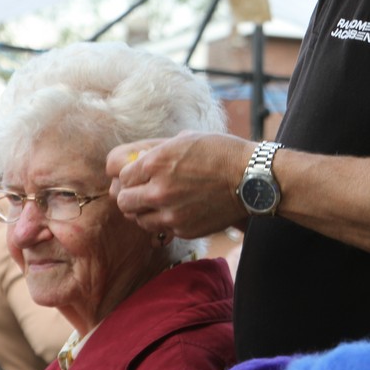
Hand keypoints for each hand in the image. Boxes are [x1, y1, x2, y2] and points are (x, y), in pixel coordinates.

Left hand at [106, 130, 252, 240]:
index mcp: (155, 162)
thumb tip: (137, 159)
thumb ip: (156, 151)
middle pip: (123, 201)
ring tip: (158, 202)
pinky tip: (176, 210)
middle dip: (130, 195)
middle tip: (141, 192)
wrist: (249, 178)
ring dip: (144, 211)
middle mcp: (158, 190)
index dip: (128, 174)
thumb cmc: (219, 152)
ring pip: (138, 219)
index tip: (135, 175)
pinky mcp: (183, 229)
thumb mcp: (184, 139)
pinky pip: (160, 228)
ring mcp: (170, 213)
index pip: (121, 175)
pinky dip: (164, 221)